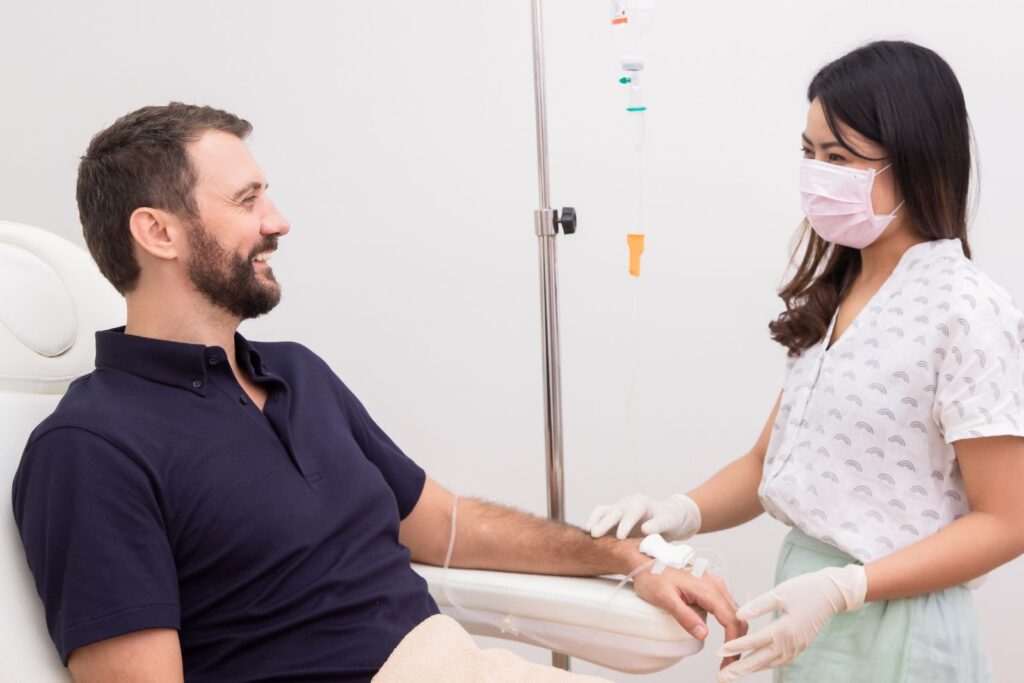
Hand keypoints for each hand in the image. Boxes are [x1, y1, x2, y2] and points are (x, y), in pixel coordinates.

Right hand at [586, 493, 701, 540]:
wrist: (666, 517)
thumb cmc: (668, 519)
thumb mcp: (668, 521)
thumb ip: (658, 525)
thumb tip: (645, 530)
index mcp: (641, 503)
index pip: (631, 512)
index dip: (625, 524)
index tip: (620, 537)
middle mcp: (627, 504)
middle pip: (613, 511)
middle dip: (604, 523)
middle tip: (595, 534)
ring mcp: (618, 509)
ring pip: (603, 510)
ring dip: (595, 520)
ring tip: (588, 532)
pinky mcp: (613, 517)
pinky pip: (600, 516)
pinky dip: (593, 523)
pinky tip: (587, 534)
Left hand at [631, 562, 746, 670]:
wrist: (646, 563)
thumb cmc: (653, 577)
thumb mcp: (665, 599)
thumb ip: (685, 616)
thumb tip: (703, 633)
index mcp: (707, 588)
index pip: (730, 618)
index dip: (733, 640)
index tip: (728, 657)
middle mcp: (715, 585)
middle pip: (737, 617)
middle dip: (737, 641)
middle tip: (728, 661)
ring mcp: (714, 585)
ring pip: (735, 612)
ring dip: (735, 633)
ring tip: (727, 653)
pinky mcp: (711, 588)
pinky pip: (728, 607)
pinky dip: (730, 624)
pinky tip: (725, 636)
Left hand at [716, 564, 866, 681]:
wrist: (832, 594)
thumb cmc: (806, 589)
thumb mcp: (780, 593)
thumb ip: (758, 606)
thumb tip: (738, 616)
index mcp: (785, 629)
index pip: (754, 641)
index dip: (735, 646)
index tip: (718, 651)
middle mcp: (790, 643)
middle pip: (760, 659)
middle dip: (739, 669)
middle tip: (722, 676)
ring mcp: (796, 647)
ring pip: (769, 663)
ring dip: (750, 670)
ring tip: (732, 674)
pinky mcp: (799, 647)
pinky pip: (779, 661)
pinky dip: (765, 665)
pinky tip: (755, 666)